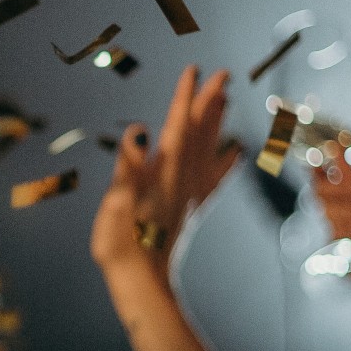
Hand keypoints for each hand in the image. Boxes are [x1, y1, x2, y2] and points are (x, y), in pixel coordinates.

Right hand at [91, 67, 237, 275]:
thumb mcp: (114, 203)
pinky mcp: (191, 208)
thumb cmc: (120, 243)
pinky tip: (236, 151)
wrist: (141, 281)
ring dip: (217, 123)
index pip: (176, 126)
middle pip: (199, 132)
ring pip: (209, 149)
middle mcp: (181, 178)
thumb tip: (139, 132)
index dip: (184, 97)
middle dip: (209, 102)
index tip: (194, 70)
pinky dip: (226, 161)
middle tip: (224, 75)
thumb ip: (127, 166)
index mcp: (162, 172)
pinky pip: (214, 178)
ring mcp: (189, 193)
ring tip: (226, 100)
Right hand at [311, 164, 350, 295]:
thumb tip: (336, 150)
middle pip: (320, 192)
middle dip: (342, 195)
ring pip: (328, 213)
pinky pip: (334, 234)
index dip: (318, 170)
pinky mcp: (334, 249)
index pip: (324, 177)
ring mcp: (337, 229)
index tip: (319, 165)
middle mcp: (341, 210)